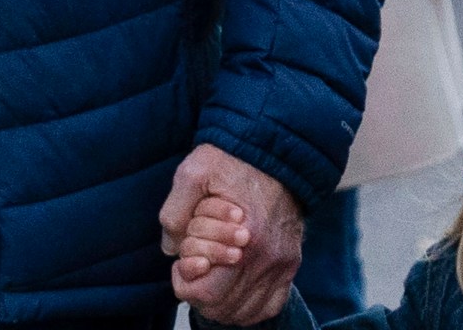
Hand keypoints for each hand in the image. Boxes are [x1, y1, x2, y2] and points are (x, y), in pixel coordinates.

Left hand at [161, 144, 302, 321]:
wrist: (276, 150)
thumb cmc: (232, 161)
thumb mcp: (192, 173)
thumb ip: (174, 213)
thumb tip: (171, 249)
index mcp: (245, 239)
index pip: (204, 293)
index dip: (184, 280)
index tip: (184, 259)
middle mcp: (267, 257)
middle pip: (223, 308)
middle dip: (200, 292)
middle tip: (196, 268)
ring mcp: (282, 263)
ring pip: (245, 313)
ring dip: (222, 304)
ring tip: (212, 280)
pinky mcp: (291, 262)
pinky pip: (272, 305)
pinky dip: (250, 308)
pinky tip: (235, 293)